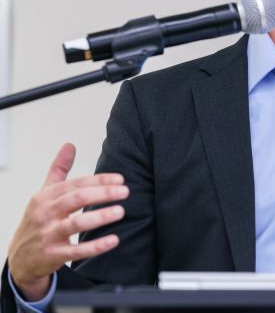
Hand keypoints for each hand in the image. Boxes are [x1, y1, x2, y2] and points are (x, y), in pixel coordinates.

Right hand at [8, 143, 128, 300]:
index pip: (75, 184)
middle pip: (77, 199)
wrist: (20, 259)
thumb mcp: (44, 194)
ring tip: (120, 212)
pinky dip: (96, 246)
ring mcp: (48, 235)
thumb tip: (70, 145)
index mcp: (45, 197)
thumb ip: (59, 170)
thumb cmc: (38, 221)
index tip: (120, 180)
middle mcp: (45, 214)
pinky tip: (114, 240)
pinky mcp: (52, 255)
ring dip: (100, 217)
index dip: (99, 180)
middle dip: (103, 194)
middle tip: (125, 192)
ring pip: (76, 224)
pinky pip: (76, 251)